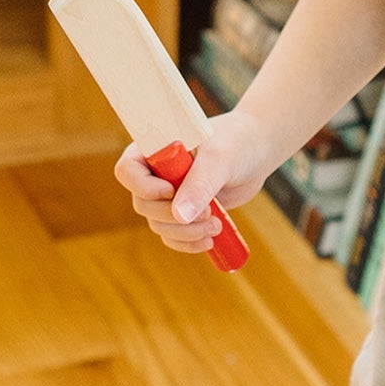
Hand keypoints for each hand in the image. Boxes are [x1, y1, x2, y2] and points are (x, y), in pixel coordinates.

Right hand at [113, 109, 277, 255]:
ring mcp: (168, 194)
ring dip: (185, 232)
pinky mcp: (183, 211)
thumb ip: (199, 185)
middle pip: (143, 204)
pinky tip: (209, 240)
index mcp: (154, 147)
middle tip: (208, 213)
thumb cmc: (236, 143)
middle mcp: (155, 172)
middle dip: (173, 216)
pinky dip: (188, 242)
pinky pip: (173, 236)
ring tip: (215, 225)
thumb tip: (179, 216)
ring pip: (159, 224)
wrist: (256, 150)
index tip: (172, 191)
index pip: (128, 170)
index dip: (144, 187)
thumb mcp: (219, 160)